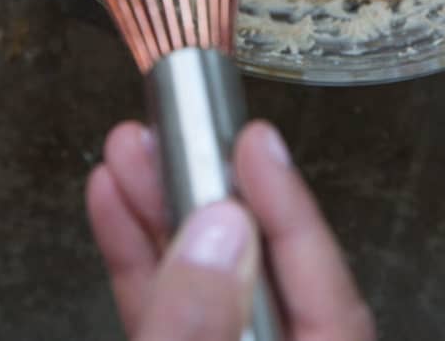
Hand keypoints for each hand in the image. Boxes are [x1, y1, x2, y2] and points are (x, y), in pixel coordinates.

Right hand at [87, 118, 374, 340]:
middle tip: (181, 125)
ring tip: (131, 146)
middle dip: (211, 195)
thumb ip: (200, 332)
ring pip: (205, 288)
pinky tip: (113, 201)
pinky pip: (164, 313)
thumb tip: (220, 231)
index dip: (292, 215)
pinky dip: (137, 260)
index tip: (257, 144)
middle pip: (261, 278)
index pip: (331, 303)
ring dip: (162, 212)